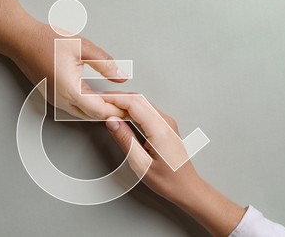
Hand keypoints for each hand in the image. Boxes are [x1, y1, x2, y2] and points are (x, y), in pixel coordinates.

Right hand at [13, 22, 127, 118]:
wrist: (20, 39)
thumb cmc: (45, 40)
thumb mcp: (82, 47)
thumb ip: (105, 63)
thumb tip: (121, 76)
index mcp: (70, 89)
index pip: (99, 109)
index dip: (117, 110)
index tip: (129, 109)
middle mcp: (61, 99)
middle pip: (92, 115)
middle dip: (110, 113)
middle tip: (126, 107)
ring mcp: (55, 100)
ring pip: (82, 114)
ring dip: (99, 110)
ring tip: (114, 103)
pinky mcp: (52, 96)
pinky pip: (74, 108)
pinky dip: (88, 106)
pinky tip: (96, 99)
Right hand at [103, 95, 244, 235]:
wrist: (186, 187)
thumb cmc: (169, 181)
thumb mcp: (141, 164)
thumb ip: (125, 140)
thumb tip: (112, 122)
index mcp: (161, 130)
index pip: (134, 103)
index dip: (114, 98)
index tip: (99, 99)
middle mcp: (166, 122)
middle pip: (138, 99)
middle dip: (116, 97)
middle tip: (98, 101)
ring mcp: (167, 122)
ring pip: (141, 102)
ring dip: (123, 102)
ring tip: (106, 107)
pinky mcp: (165, 125)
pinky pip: (146, 109)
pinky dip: (130, 108)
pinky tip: (120, 113)